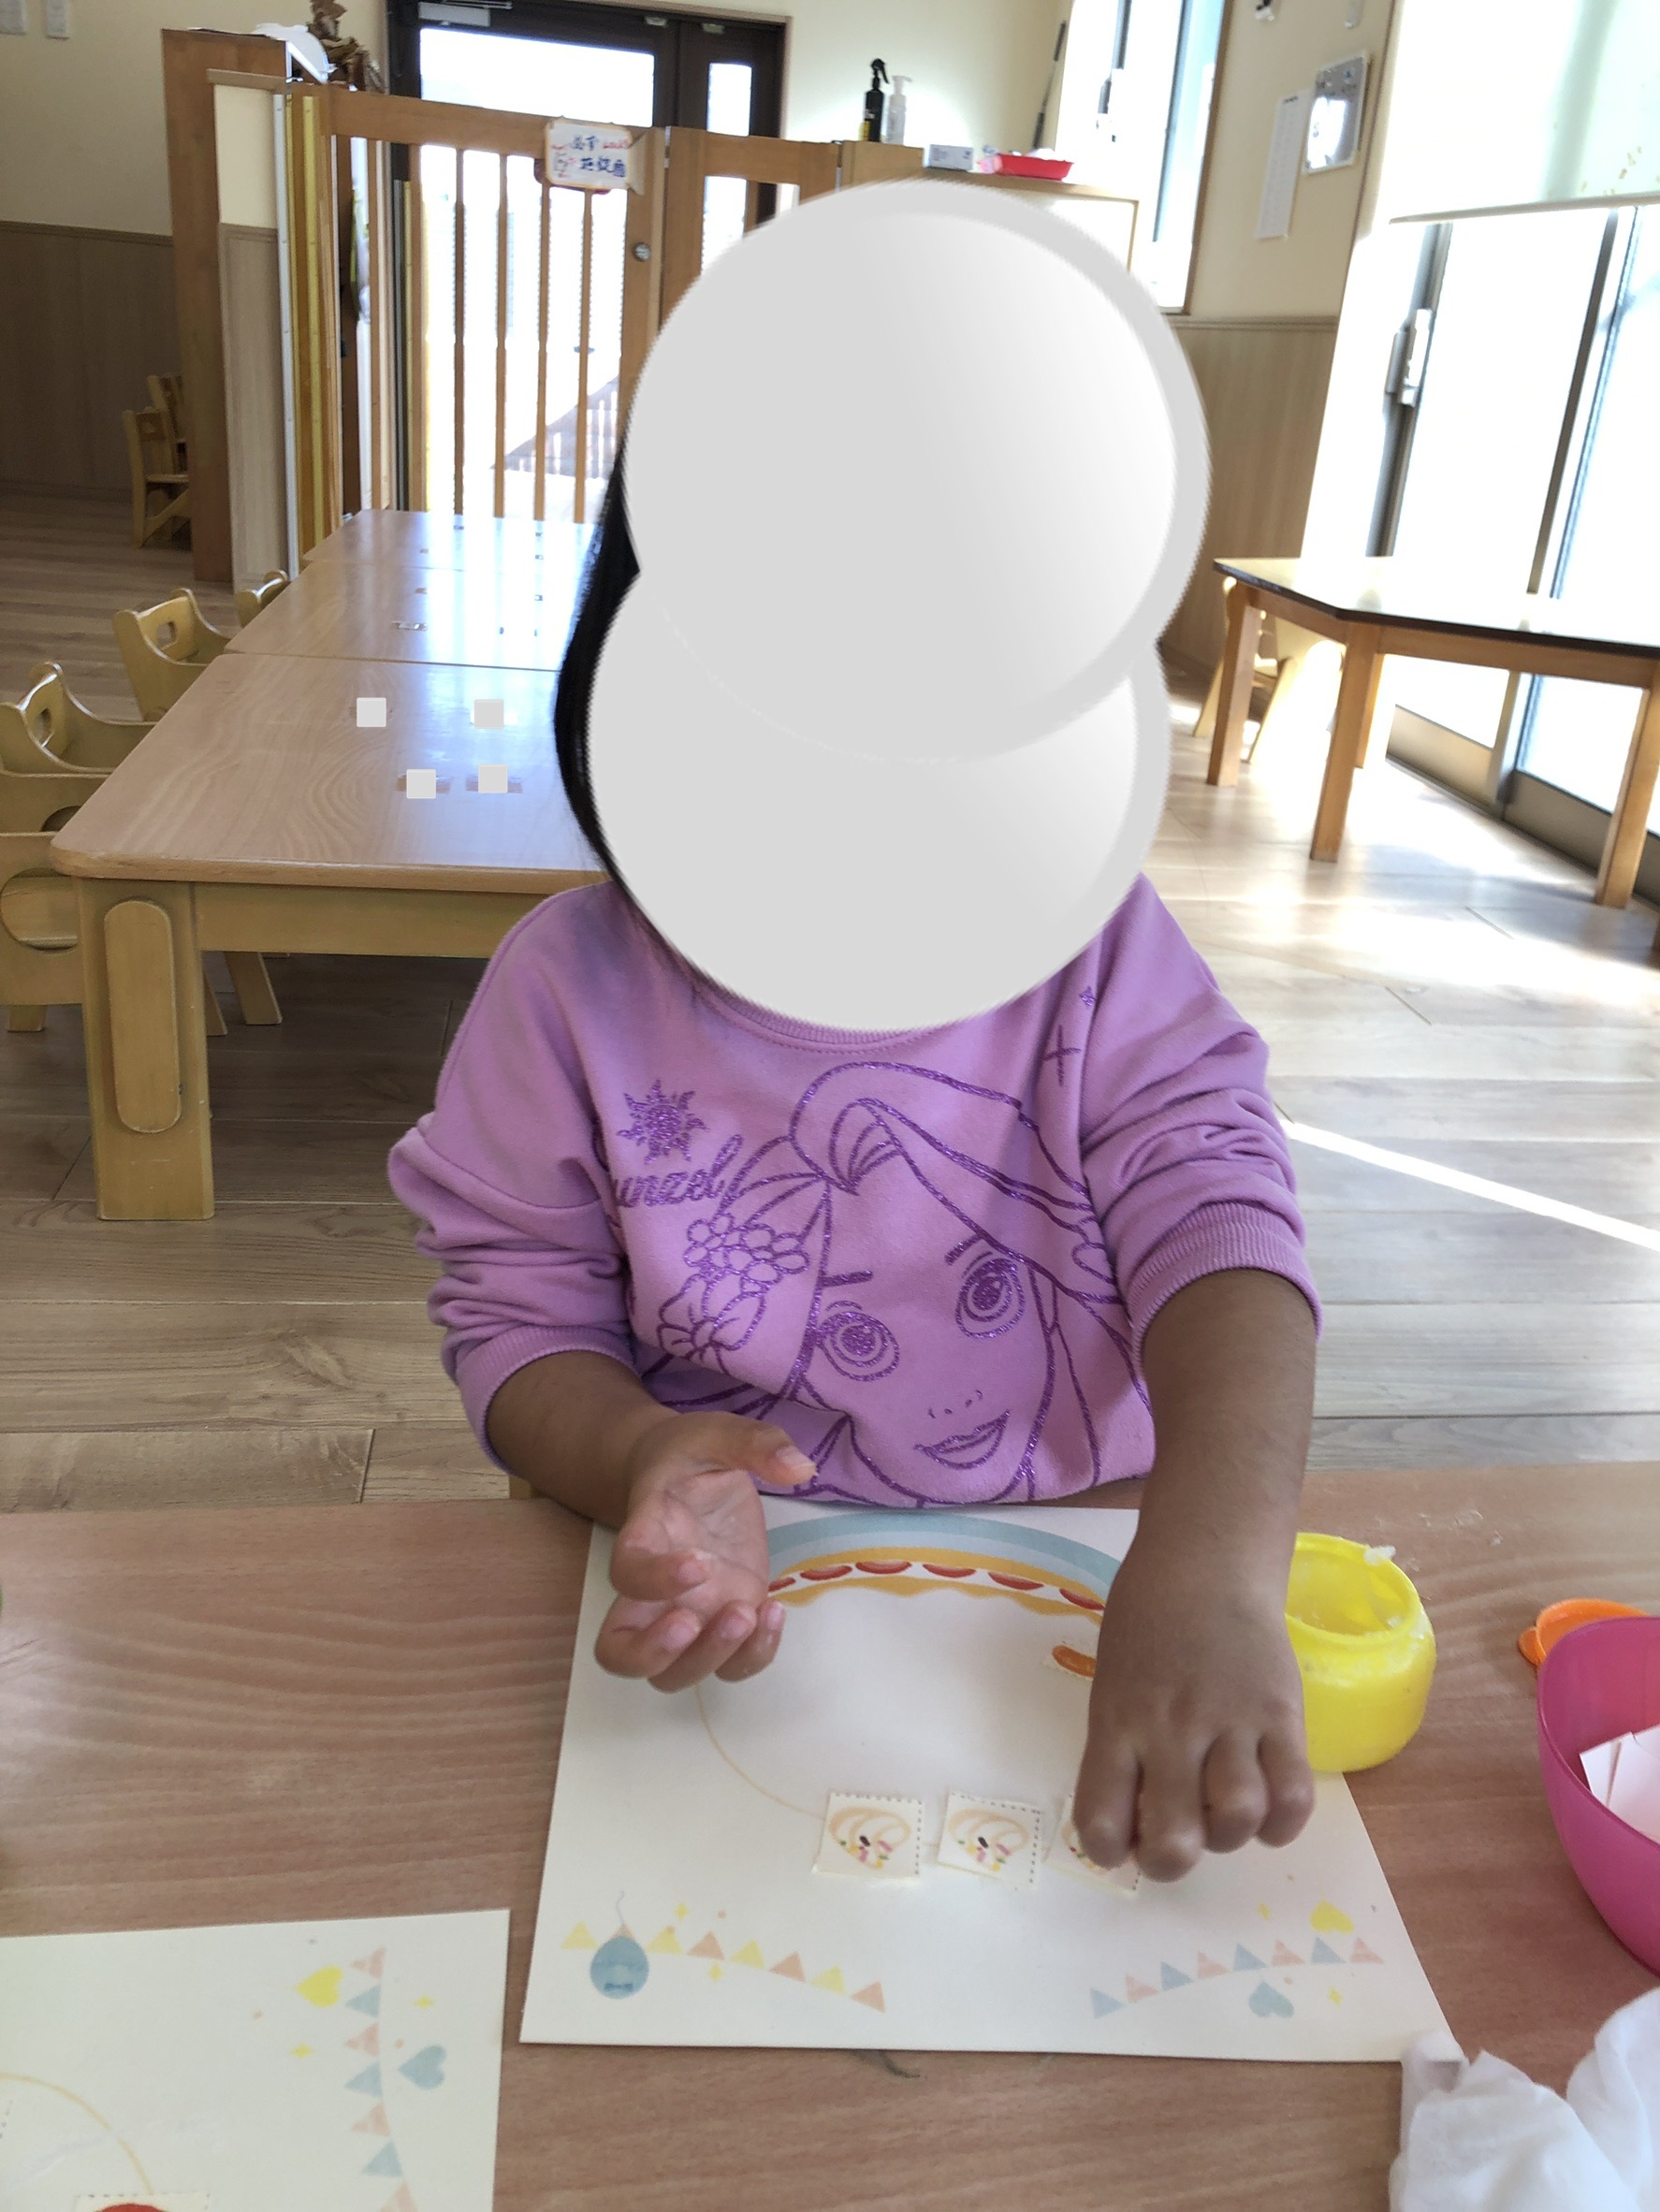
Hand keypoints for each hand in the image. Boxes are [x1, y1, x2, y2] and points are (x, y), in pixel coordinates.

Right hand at [594, 1412, 813, 1691]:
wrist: (684, 1471)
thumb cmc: (691, 1455)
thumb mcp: (719, 1434)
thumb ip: (755, 1443)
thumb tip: (800, 1467)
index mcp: (644, 1535)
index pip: (625, 1573)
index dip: (652, 1581)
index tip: (698, 1563)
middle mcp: (652, 1590)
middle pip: (621, 1654)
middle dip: (660, 1652)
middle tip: (703, 1618)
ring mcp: (686, 1613)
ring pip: (671, 1675)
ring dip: (710, 1659)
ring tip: (751, 1611)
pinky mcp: (722, 1620)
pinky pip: (728, 1666)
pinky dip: (753, 1657)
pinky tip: (775, 1612)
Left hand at [1071, 1540, 1313, 1882]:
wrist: (1206, 1561)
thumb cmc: (1147, 1621)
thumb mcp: (1111, 1681)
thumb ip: (1119, 1747)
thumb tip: (1132, 1823)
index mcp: (1117, 1720)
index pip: (1100, 1817)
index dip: (1107, 1851)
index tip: (1120, 1844)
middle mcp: (1171, 1729)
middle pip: (1174, 1837)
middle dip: (1169, 1863)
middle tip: (1173, 1846)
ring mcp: (1230, 1722)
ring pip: (1237, 1819)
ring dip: (1229, 1837)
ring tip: (1221, 1815)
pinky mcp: (1281, 1714)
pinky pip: (1292, 1795)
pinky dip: (1281, 1823)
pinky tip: (1267, 1811)